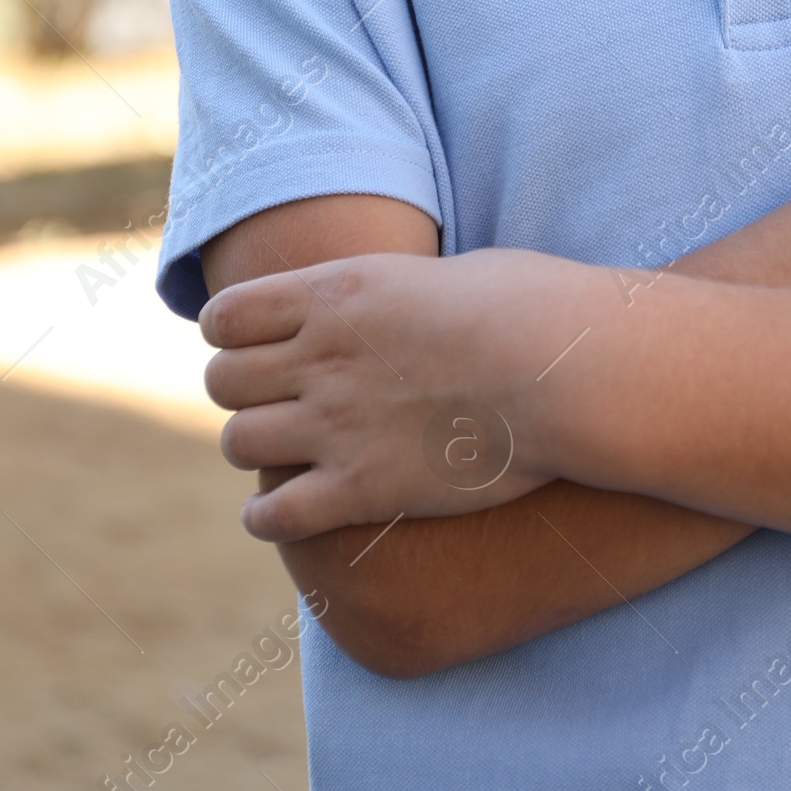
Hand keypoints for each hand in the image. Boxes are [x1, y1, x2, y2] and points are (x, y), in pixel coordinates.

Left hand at [200, 247, 606, 543]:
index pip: (226, 315)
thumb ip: (403, 293)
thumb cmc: (533, 307)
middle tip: (279, 402)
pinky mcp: (359, 490)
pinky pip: (271, 515)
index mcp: (337, 291)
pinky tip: (289, 512)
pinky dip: (268, 518)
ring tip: (288, 455)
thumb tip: (409, 304)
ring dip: (258, 450)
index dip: (233, 334)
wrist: (567, 371)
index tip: (259, 347)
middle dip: (244, 393)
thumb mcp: (451, 272)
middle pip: (222, 381)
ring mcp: (334, 424)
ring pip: (238, 444)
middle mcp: (320, 356)